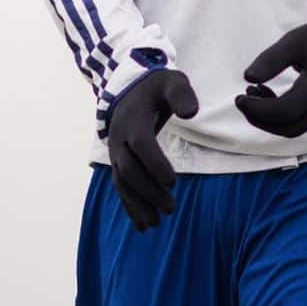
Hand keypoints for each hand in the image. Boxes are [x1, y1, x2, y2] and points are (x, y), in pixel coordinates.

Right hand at [107, 70, 197, 230]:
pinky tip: (142, 225)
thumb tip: (191, 113)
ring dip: (137, 204)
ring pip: (121, 182)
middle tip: (171, 208)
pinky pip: (119, 186)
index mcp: (133, 118)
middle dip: (148, 191)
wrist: (129, 89)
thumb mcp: (172, 81)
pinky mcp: (117, 161)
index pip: (140, 144)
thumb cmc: (157, 87)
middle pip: (129, 169)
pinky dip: (129, 206)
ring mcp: (116, 151)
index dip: (154, 164)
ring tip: (155, 223)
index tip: (173, 183)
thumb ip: (182, 94)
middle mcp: (120, 137)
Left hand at [235, 0, 306, 137]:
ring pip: (292, 128)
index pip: (284, 112)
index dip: (258, 109)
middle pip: (286, 127)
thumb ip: (271, 59)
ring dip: (268, 118)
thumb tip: (247, 77)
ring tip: (252, 93)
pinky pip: (299, 122)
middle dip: (259, 118)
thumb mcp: (294, 40)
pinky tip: (268, 95)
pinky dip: (280, 115)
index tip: (239, 98)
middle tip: (241, 99)